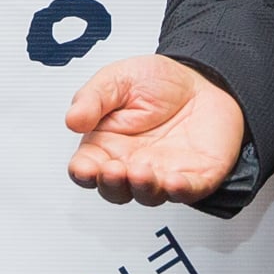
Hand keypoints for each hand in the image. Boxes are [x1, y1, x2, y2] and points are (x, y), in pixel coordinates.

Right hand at [62, 55, 248, 205]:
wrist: (200, 78)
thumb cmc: (156, 82)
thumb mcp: (116, 79)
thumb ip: (92, 99)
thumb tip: (72, 119)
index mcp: (107, 144)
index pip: (87, 169)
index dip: (83, 173)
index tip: (85, 168)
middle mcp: (132, 163)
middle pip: (114, 190)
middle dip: (112, 185)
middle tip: (113, 170)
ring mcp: (162, 172)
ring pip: (148, 195)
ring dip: (143, 188)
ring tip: (141, 172)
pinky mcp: (194, 175)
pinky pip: (187, 190)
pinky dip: (180, 190)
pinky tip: (173, 181)